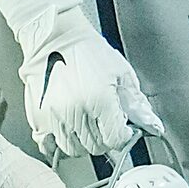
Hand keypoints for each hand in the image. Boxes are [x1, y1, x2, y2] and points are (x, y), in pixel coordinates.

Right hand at [0, 0, 166, 161]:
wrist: (53, 37)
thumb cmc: (86, 50)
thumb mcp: (121, 73)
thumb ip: (136, 104)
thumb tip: (151, 125)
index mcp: (100, 100)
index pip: (116, 139)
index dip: (123, 136)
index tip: (122, 129)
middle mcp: (76, 112)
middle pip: (96, 147)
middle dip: (105, 138)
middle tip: (105, 124)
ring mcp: (54, 116)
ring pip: (73, 149)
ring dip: (83, 143)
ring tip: (86, 127)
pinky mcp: (37, 116)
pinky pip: (47, 143)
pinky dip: (58, 142)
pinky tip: (66, 132)